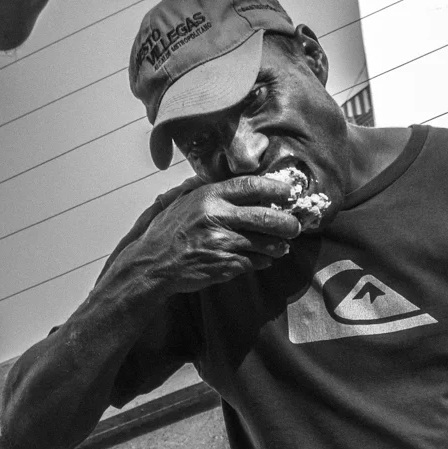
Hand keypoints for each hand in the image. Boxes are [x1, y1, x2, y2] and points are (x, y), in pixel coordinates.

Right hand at [119, 175, 301, 294]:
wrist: (152, 264)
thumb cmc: (169, 231)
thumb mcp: (183, 201)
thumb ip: (209, 191)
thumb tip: (238, 184)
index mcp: (208, 196)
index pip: (249, 185)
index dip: (274, 187)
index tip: (289, 191)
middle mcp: (216, 217)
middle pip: (265, 216)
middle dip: (287, 222)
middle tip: (296, 226)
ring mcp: (221, 242)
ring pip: (263, 243)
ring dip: (276, 246)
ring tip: (281, 246)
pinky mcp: (223, 264)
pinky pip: (253, 262)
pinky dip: (260, 261)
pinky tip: (261, 260)